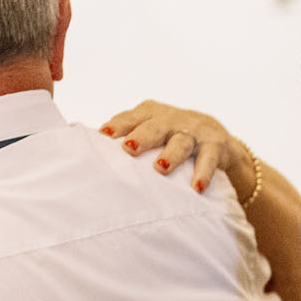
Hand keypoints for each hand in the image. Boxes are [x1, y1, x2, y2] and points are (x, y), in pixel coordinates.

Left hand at [99, 100, 248, 194]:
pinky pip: (208, 159)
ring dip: (171, 155)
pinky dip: (203, 173)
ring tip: (160, 168)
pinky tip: (197, 187)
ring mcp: (194, 131)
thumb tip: (82, 154)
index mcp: (151, 113)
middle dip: (142, 137)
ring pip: (181, 142)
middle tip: (128, 149)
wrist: (218, 139)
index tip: (103, 135)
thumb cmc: (171, 137)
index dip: (118, 125)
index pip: (131, 118)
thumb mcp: (150, 131)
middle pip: (155, 126)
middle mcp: (172, 119)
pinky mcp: (215, 145)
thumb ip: (125, 137)